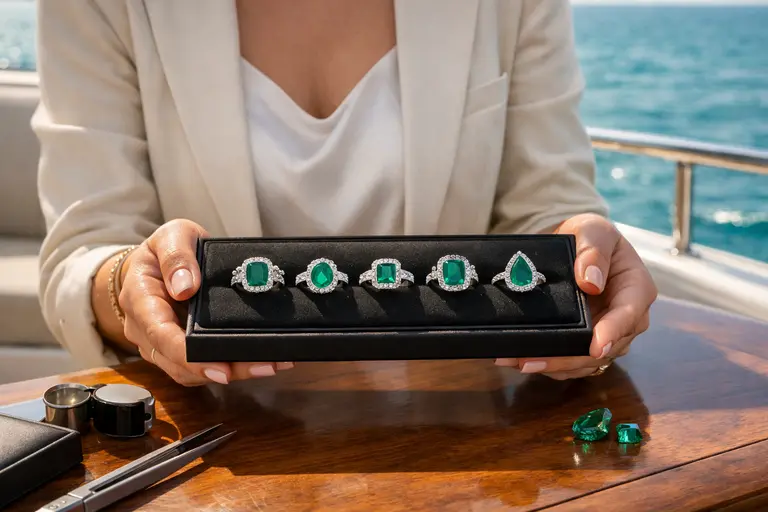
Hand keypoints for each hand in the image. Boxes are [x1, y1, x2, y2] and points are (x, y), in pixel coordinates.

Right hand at [119, 219, 293, 385]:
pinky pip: (203, 366)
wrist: (157, 261)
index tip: (219, 366)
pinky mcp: (179, 351)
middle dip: (223, 368)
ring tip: (271, 364)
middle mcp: (145, 330)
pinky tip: (262, 361)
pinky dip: (232, 367)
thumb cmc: (164, 250)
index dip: (189, 356)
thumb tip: (185, 286)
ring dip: (233, 371)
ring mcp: (161, 345)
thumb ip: (176, 255)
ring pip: (194, 371)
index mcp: (139, 300)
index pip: (160, 335)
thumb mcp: (171, 236)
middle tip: (264, 366)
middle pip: (181, 363)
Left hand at [495, 214, 656, 378]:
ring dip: (552, 366)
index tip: (595, 347)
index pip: (628, 316)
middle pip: (604, 348)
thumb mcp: (593, 230)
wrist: (573, 247)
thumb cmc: (590, 236)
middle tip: (531, 360)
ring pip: (584, 362)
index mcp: (636, 290)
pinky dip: (546, 364)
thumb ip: (594, 250)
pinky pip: (569, 363)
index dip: (612, 333)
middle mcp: (627, 320)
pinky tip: (517, 360)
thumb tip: (591, 281)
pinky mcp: (586, 344)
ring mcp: (606, 335)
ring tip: (516, 361)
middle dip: (569, 358)